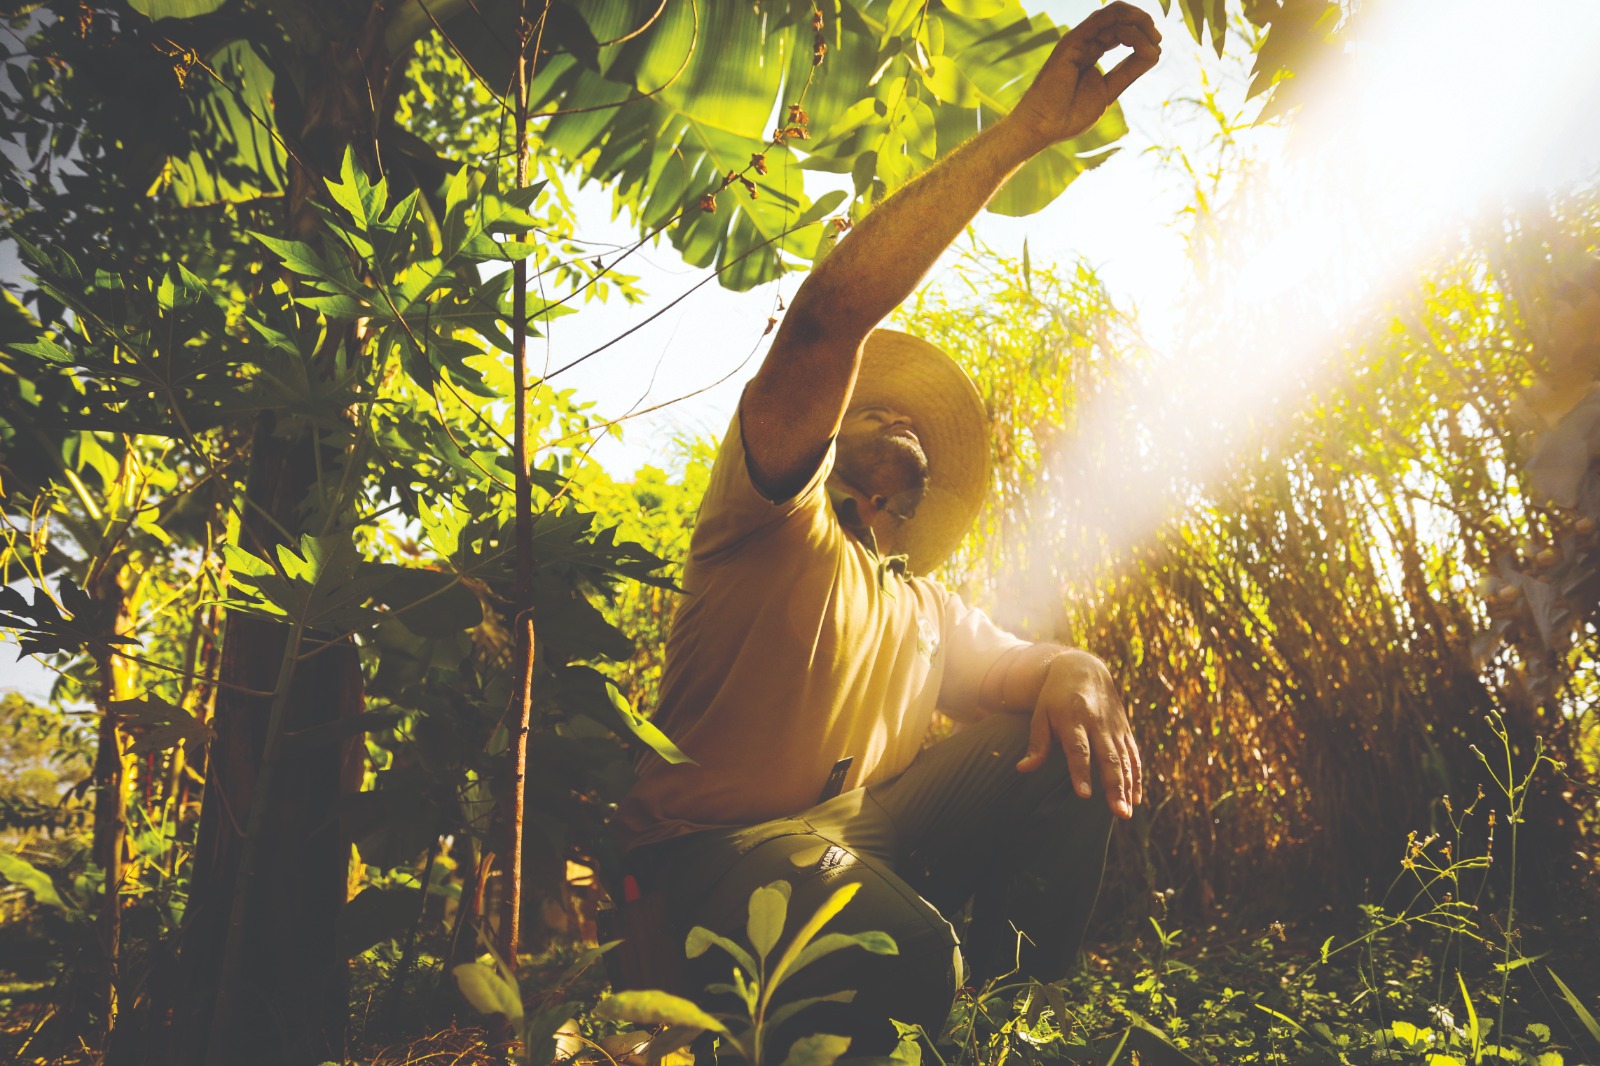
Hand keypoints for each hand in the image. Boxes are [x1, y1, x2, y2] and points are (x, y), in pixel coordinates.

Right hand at [1009, 1, 1161, 149]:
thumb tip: (1154, 52)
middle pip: (1120, 16)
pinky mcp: (1072, 41)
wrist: (1043, 126)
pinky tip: (1135, 38)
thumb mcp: (1109, 90)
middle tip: (1157, 38)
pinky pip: (1101, 21)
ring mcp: (1078, 40)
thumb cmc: (1069, 115)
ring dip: (1138, 19)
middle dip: (1144, 22)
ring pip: (1114, 12)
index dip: (1143, 34)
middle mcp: (1085, 41)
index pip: (1122, 29)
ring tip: (1151, 36)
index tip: (1156, 48)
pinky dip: (1124, 26)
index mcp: (1092, 51)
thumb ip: (1128, 71)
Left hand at [1016, 649, 1142, 819]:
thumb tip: (1022, 769)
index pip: (1078, 750)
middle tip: (1118, 812)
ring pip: (1124, 760)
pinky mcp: (1124, 729)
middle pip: (1108, 758)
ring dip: (1127, 787)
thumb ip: (1037, 743)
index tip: (1084, 795)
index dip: (1081, 772)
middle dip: (1114, 786)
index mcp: (1073, 719)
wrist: (1083, 669)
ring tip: (1126, 813)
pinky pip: (1133, 755)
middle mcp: (1097, 724)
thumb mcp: (1041, 714)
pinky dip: (1136, 776)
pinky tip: (1136, 798)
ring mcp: (1114, 727)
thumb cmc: (1055, 696)